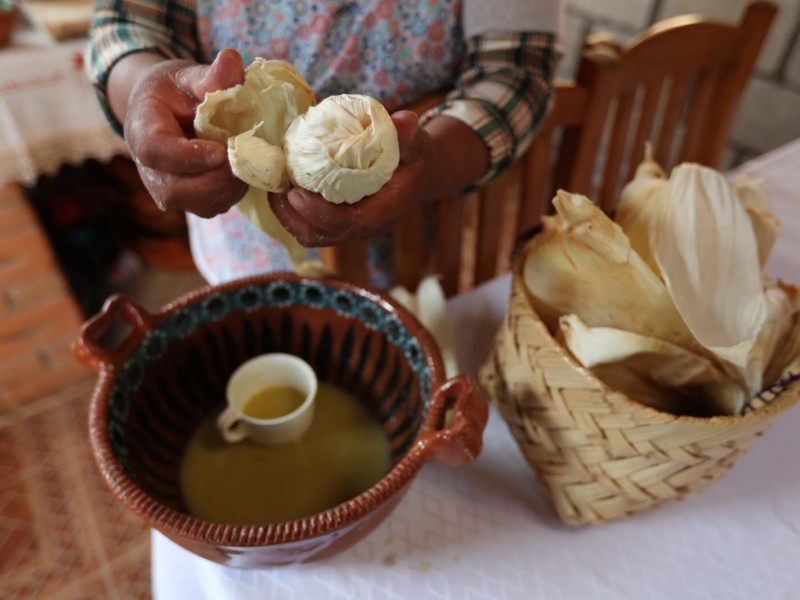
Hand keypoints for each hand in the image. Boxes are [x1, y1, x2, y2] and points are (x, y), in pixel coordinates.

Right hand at [122, 49, 247, 216]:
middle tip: (244, 156)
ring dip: (230, 185)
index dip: (188, 156)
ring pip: (200, 204)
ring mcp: (169, 191)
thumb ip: (209, 75)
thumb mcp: (188, 75)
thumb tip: (233, 60)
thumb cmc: (175, 91)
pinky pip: (214, 206)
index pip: (155, 152)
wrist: (166, 114)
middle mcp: (150, 169)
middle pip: (177, 190)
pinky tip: (243, 168)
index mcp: (141, 129)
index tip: (219, 150)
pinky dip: (233, 191)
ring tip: (246, 158)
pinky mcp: (190, 202)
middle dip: (217, 177)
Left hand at [268, 110, 435, 245]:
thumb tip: (404, 120)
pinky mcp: (337, 220)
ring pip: (310, 234)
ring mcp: (348, 226)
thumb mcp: (416, 144)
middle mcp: (363, 226)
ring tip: (274, 188)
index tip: (295, 193)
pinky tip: (282, 186)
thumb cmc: (415, 158)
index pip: (348, 224)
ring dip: (287, 215)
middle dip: (293, 217)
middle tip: (276, 189)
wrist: (418, 175)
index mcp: (382, 213)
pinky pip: (308, 224)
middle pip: (321, 236)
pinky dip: (291, 210)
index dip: (319, 213)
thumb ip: (408, 136)